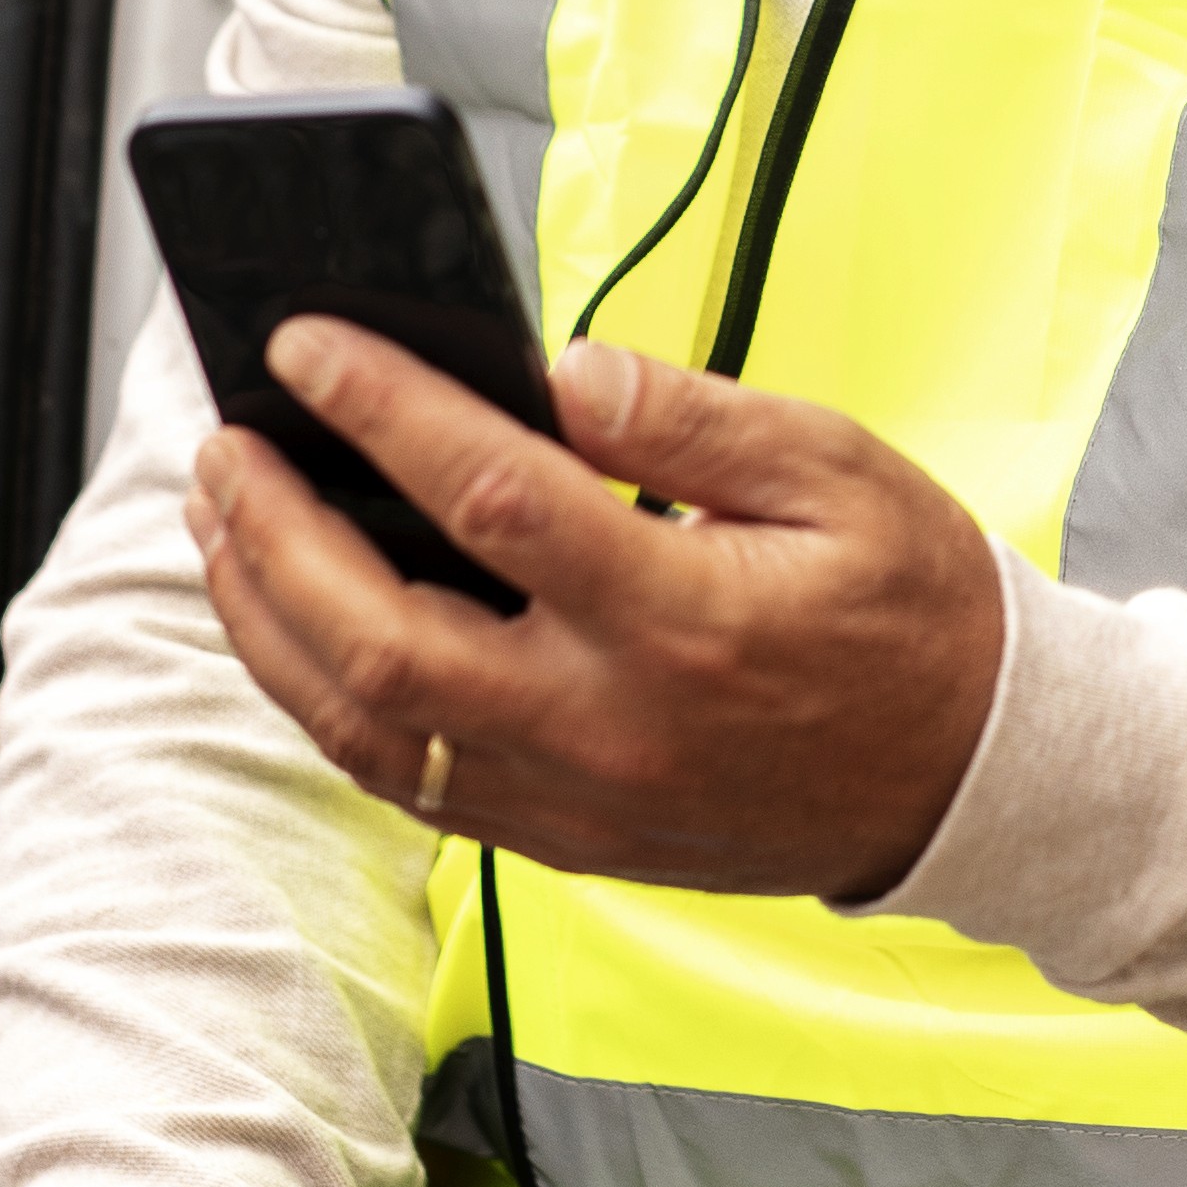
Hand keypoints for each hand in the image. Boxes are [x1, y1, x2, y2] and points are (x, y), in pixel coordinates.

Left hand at [191, 327, 1008, 901]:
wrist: (965, 777)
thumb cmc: (909, 613)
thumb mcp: (838, 472)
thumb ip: (690, 421)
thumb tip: (562, 370)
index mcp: (682, 619)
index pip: (491, 499)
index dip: (381, 410)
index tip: (307, 346)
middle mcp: (610, 724)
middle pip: (382, 639)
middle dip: (275, 535)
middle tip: (222, 446)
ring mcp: (574, 798)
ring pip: (366, 726)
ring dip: (268, 623)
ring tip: (220, 525)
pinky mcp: (561, 840)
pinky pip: (404, 780)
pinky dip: (323, 701)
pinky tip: (289, 626)